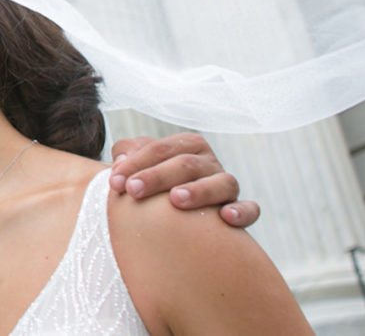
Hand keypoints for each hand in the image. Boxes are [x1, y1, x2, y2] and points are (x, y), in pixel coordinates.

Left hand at [109, 132, 259, 227]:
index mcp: (186, 146)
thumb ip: (128, 154)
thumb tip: (121, 159)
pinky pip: (250, 209)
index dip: (136, 163)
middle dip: (157, 176)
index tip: (114, 182)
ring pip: (222, 182)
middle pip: (186, 164)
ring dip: (199, 190)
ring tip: (176, 200)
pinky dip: (242, 211)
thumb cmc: (154, 186)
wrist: (178, 217)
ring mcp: (227, 185)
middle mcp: (209, 163)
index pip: (160, 149)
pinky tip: (226, 218)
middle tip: (133, 190)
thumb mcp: (140, 165)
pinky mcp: (242, 209)